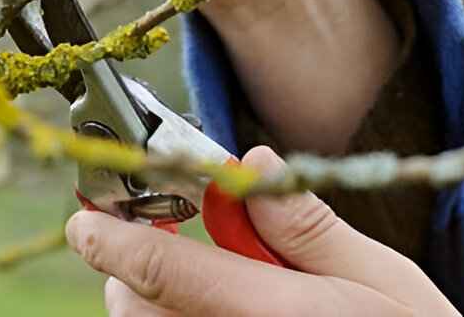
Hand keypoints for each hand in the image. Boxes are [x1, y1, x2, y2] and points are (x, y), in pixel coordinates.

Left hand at [66, 147, 459, 315]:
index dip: (108, 238)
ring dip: (148, 294)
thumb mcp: (380, 277)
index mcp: (268, 313)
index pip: (158, 271)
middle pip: (134, 306)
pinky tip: (210, 301)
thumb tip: (250, 163)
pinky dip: (168, 316)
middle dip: (130, 263)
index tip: (83, 217)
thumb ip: (306, 224)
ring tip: (197, 270)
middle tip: (165, 230)